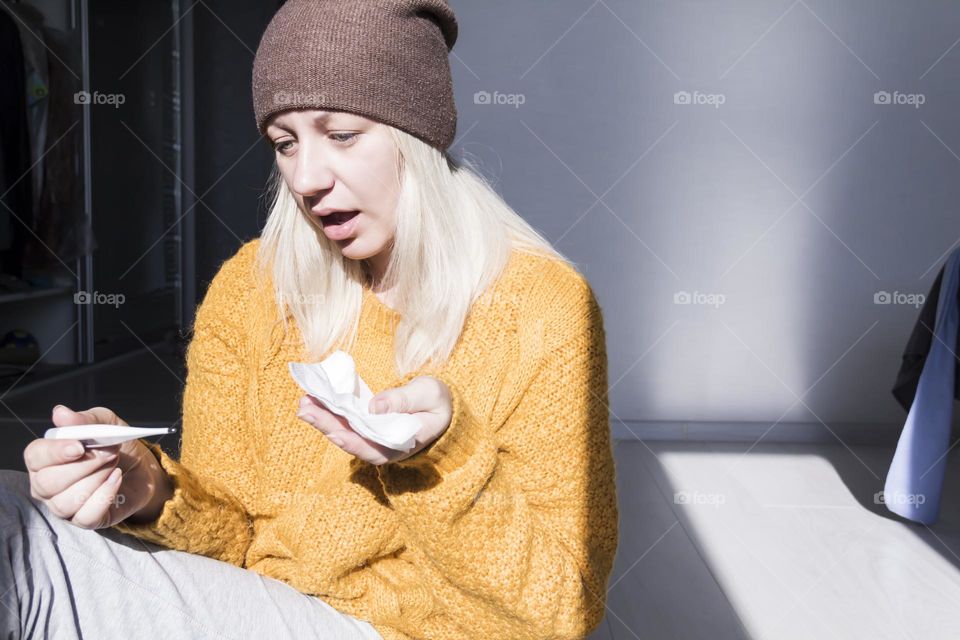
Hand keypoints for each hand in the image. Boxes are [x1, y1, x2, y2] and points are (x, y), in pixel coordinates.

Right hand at [23, 405, 172, 529]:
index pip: (35, 457)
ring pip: (64, 502)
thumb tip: (60, 413)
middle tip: (109, 452)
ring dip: (95, 480)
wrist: (142, 468)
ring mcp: (63, 506)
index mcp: (45, 458)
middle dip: (84, 465)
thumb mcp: (106, 424)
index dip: (55, 452)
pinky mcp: (84, 520)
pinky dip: (104, 496)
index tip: (80, 446)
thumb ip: (85, 420)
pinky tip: (116, 479)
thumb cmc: (114, 445)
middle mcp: (47, 485)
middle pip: (47, 482)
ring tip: (113, 465)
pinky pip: (86, 516)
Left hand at [296, 376, 452, 464]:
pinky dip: (329, 411)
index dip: (353, 442)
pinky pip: (345, 422)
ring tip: (304, 403)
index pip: (373, 449)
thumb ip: (403, 400)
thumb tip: (374, 407)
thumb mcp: (429, 395)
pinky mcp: (366, 428)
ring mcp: (373, 439)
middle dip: (326, 425)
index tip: (334, 433)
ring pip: (344, 432)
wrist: (440, 405)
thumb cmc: (436, 401)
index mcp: (402, 444)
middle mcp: (383, 447)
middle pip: (351, 440)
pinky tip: (314, 399)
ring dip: (322, 418)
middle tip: (305, 408)